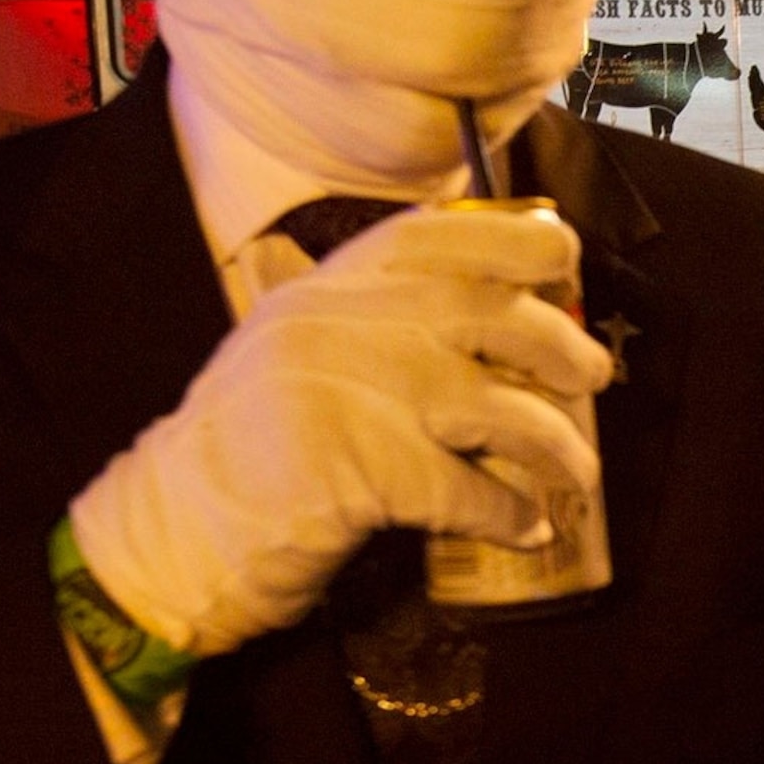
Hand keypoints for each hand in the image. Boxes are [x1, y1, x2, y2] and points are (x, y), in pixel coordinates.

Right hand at [69, 207, 611, 656]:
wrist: (170, 529)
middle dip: (561, 344)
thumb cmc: (248, 445)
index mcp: (329, 287)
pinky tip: (530, 526)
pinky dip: (510, 512)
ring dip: (556, 444)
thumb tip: (488, 287)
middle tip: (593, 376)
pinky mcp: (357, 476)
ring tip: (578, 471)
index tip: (566, 260)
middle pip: (488, 314)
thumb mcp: (294, 346)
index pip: (440, 234)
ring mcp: (347, 397)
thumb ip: (368, 312)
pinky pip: (467, 490)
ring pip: (496, 408)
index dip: (519, 240)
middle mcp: (339, 324)